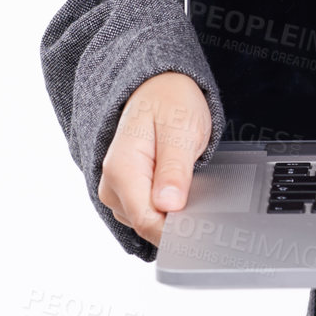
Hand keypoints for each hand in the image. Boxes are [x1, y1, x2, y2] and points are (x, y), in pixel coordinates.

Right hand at [97, 72, 211, 245]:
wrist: (158, 85)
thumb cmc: (170, 100)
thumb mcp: (180, 129)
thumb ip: (174, 169)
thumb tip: (169, 205)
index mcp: (121, 170)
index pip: (146, 221)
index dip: (176, 230)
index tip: (203, 227)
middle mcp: (112, 185)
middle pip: (147, 225)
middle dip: (177, 220)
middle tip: (204, 194)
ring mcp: (117, 190)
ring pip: (148, 222)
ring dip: (173, 212)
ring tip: (191, 181)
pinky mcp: (127, 192)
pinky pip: (148, 213)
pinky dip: (167, 207)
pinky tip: (181, 187)